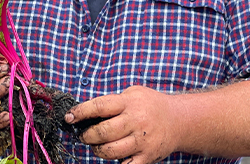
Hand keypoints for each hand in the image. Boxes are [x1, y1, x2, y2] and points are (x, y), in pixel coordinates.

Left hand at [65, 86, 183, 163]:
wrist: (180, 120)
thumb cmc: (151, 105)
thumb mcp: (133, 93)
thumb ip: (113, 101)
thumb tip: (86, 113)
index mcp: (130, 102)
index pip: (99, 106)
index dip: (81, 112)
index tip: (69, 117)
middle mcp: (136, 120)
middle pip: (102, 132)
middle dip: (87, 136)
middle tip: (84, 135)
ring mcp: (142, 140)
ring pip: (110, 151)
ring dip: (98, 150)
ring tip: (98, 146)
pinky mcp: (147, 156)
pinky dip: (116, 163)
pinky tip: (114, 157)